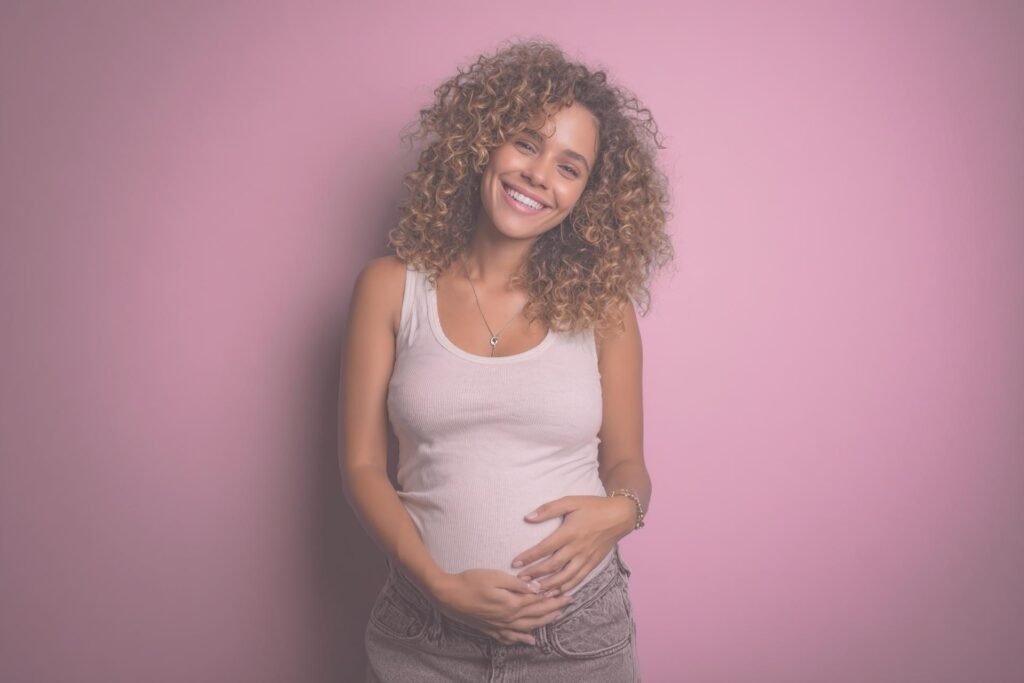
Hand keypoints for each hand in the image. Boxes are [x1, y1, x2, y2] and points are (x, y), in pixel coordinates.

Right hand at [430, 568, 574, 645]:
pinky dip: (522, 640)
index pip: (538, 601)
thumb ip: (517, 584)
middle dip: (554, 608)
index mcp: (512, 604)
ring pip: (527, 627)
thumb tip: (536, 588)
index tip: (567, 593)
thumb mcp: (495, 576)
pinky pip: (510, 638)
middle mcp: (508, 618)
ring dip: (543, 622)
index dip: (554, 597)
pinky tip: (529, 641)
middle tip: (569, 603)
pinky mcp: (490, 629)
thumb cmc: (471, 581)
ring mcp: (499, 626)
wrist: (448, 595)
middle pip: (536, 615)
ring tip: (556, 617)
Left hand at [511, 495, 635, 594]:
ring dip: (548, 586)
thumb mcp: (570, 501)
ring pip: (565, 577)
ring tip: (534, 591)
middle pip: (553, 566)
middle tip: (520, 581)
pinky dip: (565, 588)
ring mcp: (586, 558)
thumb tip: (527, 518)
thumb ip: (548, 509)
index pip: (545, 548)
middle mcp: (577, 548)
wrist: (619, 516)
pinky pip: (577, 580)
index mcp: (570, 532)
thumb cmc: (593, 506)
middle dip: (535, 574)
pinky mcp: (592, 564)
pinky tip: (555, 593)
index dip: (529, 556)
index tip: (515, 563)